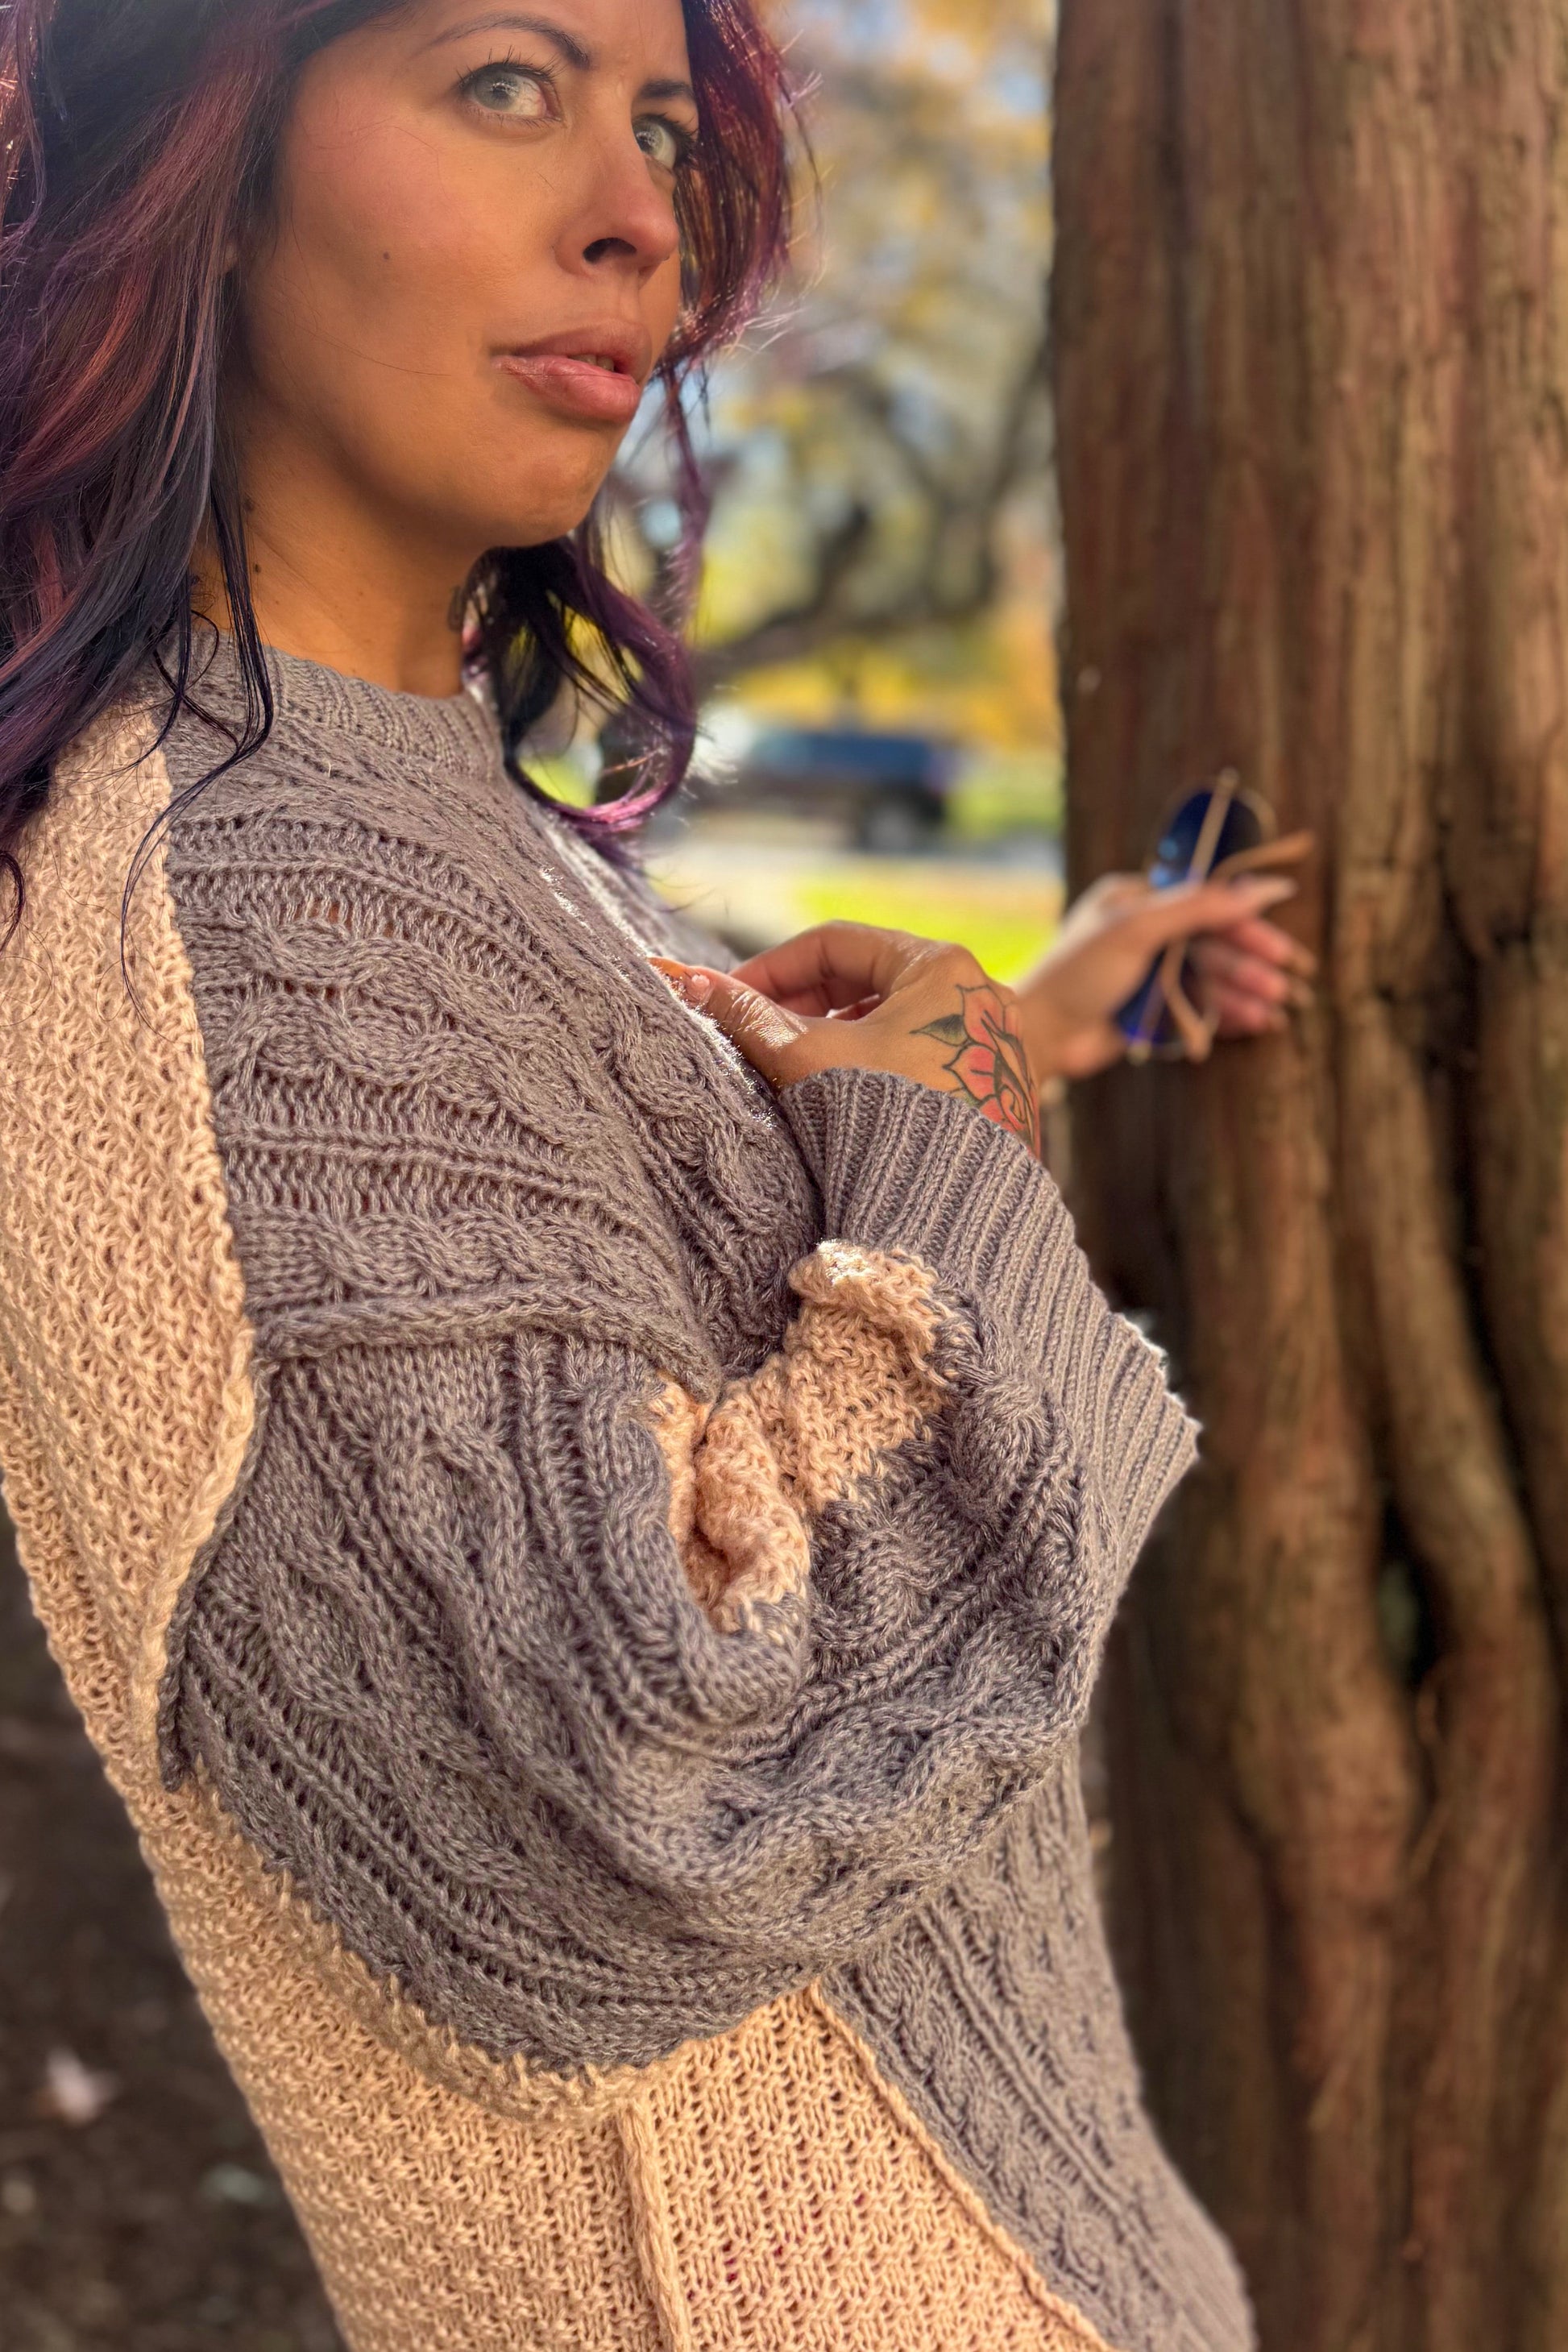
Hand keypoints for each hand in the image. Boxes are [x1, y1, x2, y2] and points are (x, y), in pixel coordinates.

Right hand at [652, 923, 1042, 1156]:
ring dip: (832, 1036)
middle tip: (753, 1032)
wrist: (956, 1210)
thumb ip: (750, 1017)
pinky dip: (868, 1065)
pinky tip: (835, 1095)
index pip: (835, 944)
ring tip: (788, 1066)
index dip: (772, 967)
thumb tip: (690, 983)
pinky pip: (914, 1057)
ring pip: (888, 1022)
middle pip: (865, 980)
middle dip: (801, 1003)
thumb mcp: (810, 1058)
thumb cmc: (888, 1120)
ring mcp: (988, 1044)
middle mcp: (976, 994)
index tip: (730, 998)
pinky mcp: (989, 1088)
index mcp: (941, 966)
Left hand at [1014, 872, 1313, 1080]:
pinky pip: (1200, 1007)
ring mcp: (1149, 974)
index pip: (1206, 902)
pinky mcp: (1150, 1011)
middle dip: (1250, 961)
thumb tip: (1261, 887)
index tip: (1281, 939)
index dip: (1246, 920)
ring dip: (1244, 990)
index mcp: (1138, 901)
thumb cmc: (1077, 971)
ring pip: (1211, 977)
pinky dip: (1228, 1013)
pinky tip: (1256, 1021)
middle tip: (1287, 980)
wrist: (1038, 1032)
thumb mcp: (1137, 928)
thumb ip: (1199, 906)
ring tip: (1276, 1007)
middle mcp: (1146, 934)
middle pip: (1214, 942)